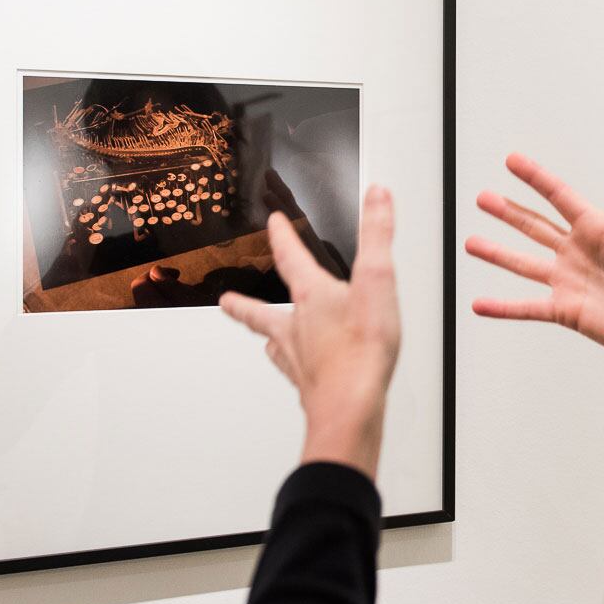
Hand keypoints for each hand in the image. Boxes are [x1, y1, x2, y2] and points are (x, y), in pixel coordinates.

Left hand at [220, 185, 400, 478]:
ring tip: (266, 342)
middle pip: (263, 313)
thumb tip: (376, 196)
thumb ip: (377, 236)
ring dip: (269, 339)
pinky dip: (296, 370)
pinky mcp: (310, 387)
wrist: (350, 407)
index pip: (291, 258)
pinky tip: (301, 375)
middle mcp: (297, 329)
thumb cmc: (360, 350)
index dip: (282, 237)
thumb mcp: (376, 281)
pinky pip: (296, 374)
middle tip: (226, 302)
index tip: (273, 223)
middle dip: (246, 304)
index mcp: (312, 298)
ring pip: (276, 345)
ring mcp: (300, 360)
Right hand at [467, 153, 603, 404]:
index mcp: (597, 229)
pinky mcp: (566, 311)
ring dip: (497, 253)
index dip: (535, 178)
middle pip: (534, 226)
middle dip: (508, 212)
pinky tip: (481, 304)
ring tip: (471, 242)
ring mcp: (569, 282)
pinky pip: (527, 307)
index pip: (558, 197)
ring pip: (523, 263)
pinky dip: (503, 307)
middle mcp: (578, 252)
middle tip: (483, 198)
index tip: (512, 161)